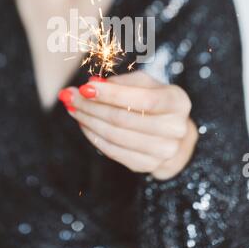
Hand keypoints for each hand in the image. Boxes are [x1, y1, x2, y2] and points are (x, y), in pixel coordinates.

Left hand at [58, 71, 197, 180]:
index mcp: (178, 102)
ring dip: (88, 121)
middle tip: (70, 97)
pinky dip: (93, 136)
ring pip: (115, 136)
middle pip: (123, 119)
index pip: (143, 99)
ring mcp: (164, 151)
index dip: (111, 94)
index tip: (85, 87)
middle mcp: (176, 129)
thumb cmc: (155, 102)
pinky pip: (113, 152)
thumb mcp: (145, 84)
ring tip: (73, 108)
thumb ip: (121, 82)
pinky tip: (84, 124)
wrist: (173, 134)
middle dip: (91, 107)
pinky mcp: (148, 165)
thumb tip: (91, 84)